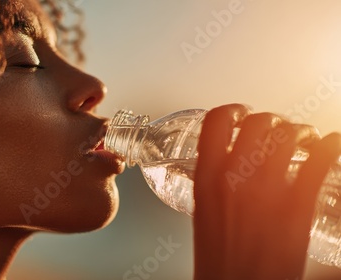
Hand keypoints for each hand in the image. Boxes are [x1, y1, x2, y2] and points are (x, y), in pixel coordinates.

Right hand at [192, 104, 340, 279]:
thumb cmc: (220, 259)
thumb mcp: (203, 212)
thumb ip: (214, 182)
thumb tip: (226, 164)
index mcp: (207, 178)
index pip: (216, 122)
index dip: (232, 110)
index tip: (241, 113)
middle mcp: (236, 176)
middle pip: (258, 122)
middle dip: (272, 120)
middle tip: (277, 128)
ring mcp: (268, 189)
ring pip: (290, 134)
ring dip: (301, 130)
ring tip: (306, 138)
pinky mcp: (298, 205)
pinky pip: (321, 160)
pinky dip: (330, 146)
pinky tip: (331, 146)